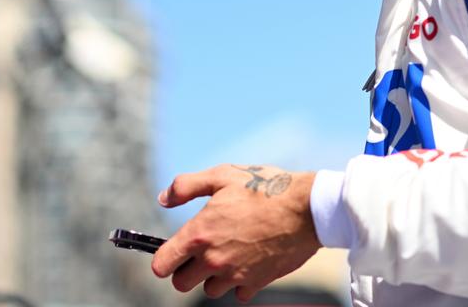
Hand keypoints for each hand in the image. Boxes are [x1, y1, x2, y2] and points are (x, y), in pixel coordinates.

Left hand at [151, 163, 321, 301]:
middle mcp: (213, 259)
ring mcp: (235, 274)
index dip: (163, 258)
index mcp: (200, 234)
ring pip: (209, 290)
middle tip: (201, 251)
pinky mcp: (256, 282)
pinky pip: (238, 293)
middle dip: (186, 269)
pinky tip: (248, 261)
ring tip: (228, 253)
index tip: (172, 251)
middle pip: (181, 284)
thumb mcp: (222, 175)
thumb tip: (164, 198)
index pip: (162, 265)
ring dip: (213, 277)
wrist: (305, 208)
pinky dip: (240, 282)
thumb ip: (186, 186)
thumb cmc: (264, 188)